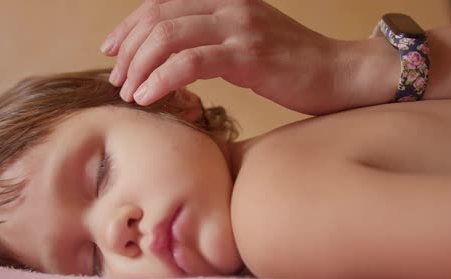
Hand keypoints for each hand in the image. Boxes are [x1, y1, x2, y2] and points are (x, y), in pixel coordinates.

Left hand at [101, 0, 342, 113]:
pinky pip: (189, 63)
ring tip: (129, 92)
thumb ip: (211, 40)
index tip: (111, 51)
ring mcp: (238, 26)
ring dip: (138, 66)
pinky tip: (147, 97)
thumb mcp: (246, 41)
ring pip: (167, 37)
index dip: (129, 26)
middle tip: (116, 79)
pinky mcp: (247, 55)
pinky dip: (160, 79)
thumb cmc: (291, 65)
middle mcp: (228, 3)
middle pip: (157, 17)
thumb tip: (172, 59)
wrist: (339, 72)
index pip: (161, 3)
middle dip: (128, 50)